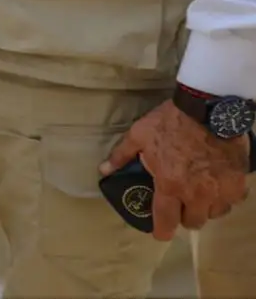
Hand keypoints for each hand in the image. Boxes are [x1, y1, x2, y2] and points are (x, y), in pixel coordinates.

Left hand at [102, 101, 250, 238]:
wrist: (207, 109)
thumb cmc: (170, 122)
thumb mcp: (139, 135)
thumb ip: (121, 155)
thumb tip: (104, 170)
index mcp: (170, 185)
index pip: (166, 221)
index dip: (162, 231)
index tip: (160, 233)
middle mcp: (196, 195)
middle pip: (193, 222)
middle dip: (184, 217)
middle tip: (180, 204)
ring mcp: (220, 191)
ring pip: (214, 214)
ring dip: (205, 208)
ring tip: (198, 194)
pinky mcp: (238, 183)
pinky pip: (233, 201)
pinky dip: (225, 197)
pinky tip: (218, 186)